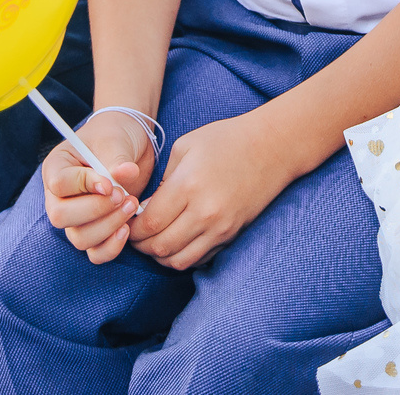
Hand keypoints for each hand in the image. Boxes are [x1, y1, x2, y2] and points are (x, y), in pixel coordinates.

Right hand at [41, 114, 153, 264]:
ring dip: (108, 227)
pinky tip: (127, 229)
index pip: (59, 184)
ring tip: (131, 205)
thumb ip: (117, 158)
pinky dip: (111, 247)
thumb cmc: (115, 136)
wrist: (131, 143)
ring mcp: (76, 217)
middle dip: (95, 210)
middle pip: (60, 217)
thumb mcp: (115, 140)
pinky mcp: (96, 231)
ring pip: (79, 238)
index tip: (110, 183)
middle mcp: (61, 196)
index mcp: (57, 167)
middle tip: (123, 196)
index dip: (84, 186)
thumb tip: (126, 174)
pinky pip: (95, 253)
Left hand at [128, 112, 296, 269]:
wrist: (272, 147)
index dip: (132, 228)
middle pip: (160, 246)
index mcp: (188, 185)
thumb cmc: (226, 140)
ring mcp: (221, 227)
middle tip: (135, 234)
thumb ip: (162, 180)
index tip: (127, 222)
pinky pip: (199, 259)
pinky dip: (182, 256)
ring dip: (160, 255)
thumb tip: (146, 209)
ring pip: (179, 260)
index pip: (149, 223)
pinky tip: (177, 242)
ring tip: (154, 240)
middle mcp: (204, 212)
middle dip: (141, 245)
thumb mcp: (185, 147)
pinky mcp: (232, 235)